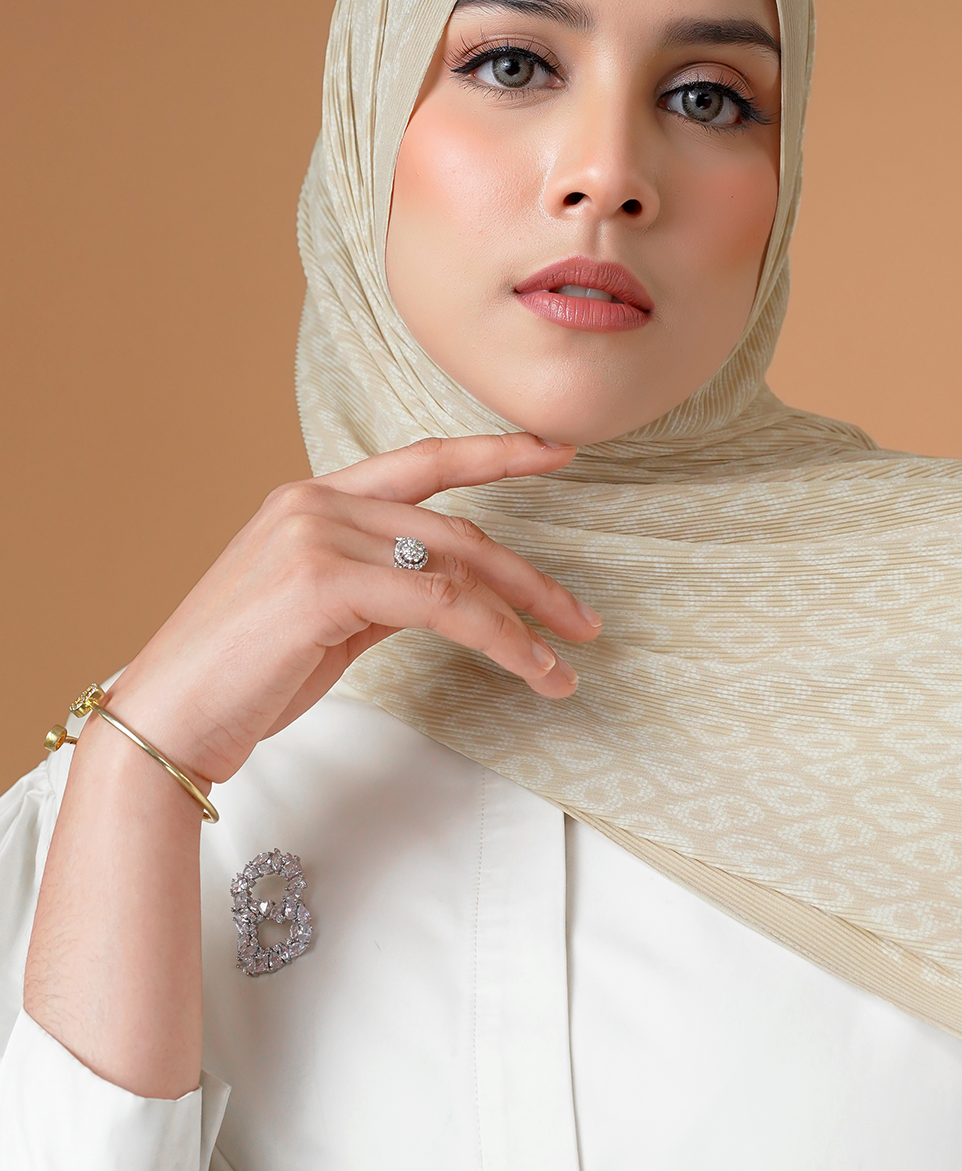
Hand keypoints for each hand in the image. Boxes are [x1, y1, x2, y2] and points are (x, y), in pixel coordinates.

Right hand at [103, 434, 596, 786]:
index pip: (423, 462)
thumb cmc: (239, 679)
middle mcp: (314, 502)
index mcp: (310, 498)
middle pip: (456, 528)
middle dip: (530, 577)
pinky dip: (498, 639)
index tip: (557, 449)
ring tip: (564, 663)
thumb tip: (446, 595)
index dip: (496, 452)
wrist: (168, 721)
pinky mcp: (323, 582)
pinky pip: (442, 605)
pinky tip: (529, 668)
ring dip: (525, 619)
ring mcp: (317, 536)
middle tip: (583, 619)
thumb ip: (380, 588)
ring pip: (457, 567)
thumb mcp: (321, 618)